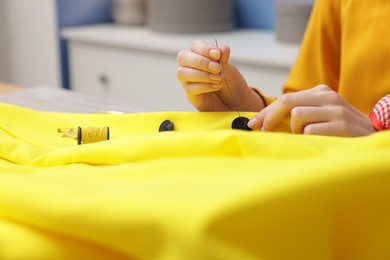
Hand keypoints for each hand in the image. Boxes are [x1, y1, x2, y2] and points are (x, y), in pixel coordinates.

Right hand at [176, 40, 263, 111]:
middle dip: (201, 62)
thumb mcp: (231, 70)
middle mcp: (191, 66)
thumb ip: (225, 59)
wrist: (236, 103)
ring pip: (182, 73)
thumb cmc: (232, 85)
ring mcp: (189, 80)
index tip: (218, 55)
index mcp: (202, 56)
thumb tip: (223, 48)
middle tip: (217, 68)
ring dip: (201, 75)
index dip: (205, 49)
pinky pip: (189, 88)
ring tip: (218, 79)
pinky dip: (204, 86)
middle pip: (183, 57)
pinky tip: (215, 86)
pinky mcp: (191, 94)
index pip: (195, 46)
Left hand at [248, 85, 375, 136]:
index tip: (252, 124)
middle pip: (286, 102)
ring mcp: (336, 110)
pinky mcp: (342, 125)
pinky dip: (306, 139)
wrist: (372, 138)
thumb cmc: (340, 130)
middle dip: (269, 117)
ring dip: (295, 131)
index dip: (265, 112)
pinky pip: (309, 131)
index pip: (285, 99)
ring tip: (305, 137)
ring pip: (297, 116)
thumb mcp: (320, 115)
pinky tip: (317, 141)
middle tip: (262, 132)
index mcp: (320, 92)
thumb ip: (299, 113)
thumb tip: (265, 122)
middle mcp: (328, 96)